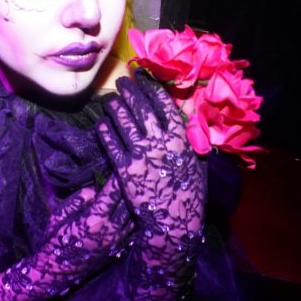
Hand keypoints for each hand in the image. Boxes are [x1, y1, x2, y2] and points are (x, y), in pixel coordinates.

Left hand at [97, 71, 206, 239]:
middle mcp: (160, 140)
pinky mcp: (125, 168)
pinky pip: (111, 143)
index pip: (163, 104)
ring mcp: (141, 153)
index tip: (143, 78)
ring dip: (115, 107)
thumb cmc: (190, 194)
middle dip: (130, 91)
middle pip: (141, 108)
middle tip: (122, 82)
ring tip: (110, 100)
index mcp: (180, 137)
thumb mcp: (198, 163)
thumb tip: (188, 120)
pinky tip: (102, 124)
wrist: (174, 222)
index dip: (151, 88)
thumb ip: (192, 141)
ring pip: (124, 122)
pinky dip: (106, 132)